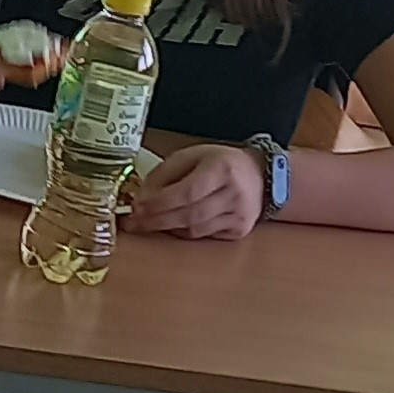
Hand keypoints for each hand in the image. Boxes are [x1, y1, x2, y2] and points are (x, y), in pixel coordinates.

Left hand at [124, 143, 267, 240]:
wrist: (261, 176)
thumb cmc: (221, 163)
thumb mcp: (193, 155)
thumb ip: (166, 173)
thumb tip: (141, 195)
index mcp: (222, 169)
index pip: (187, 192)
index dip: (160, 203)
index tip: (137, 207)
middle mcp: (234, 195)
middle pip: (189, 214)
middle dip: (156, 220)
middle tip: (133, 222)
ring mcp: (239, 216)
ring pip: (194, 229)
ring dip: (166, 228)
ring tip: (145, 224)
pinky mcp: (238, 231)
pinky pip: (203, 236)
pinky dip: (183, 232)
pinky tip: (170, 226)